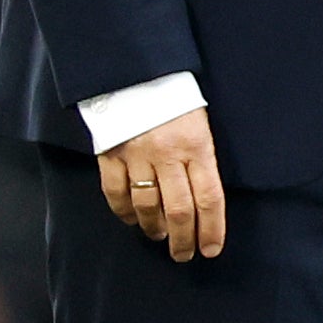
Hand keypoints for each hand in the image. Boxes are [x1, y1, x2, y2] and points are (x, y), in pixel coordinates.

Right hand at [99, 105, 226, 262]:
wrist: (135, 67)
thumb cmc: (174, 97)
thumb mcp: (199, 122)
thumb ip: (201, 159)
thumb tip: (202, 202)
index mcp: (197, 144)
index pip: (209, 198)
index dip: (211, 229)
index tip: (210, 250)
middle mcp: (167, 153)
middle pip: (178, 210)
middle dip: (182, 239)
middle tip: (183, 254)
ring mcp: (136, 154)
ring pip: (147, 206)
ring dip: (154, 228)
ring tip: (158, 236)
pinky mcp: (111, 153)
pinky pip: (116, 193)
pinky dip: (124, 213)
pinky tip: (132, 220)